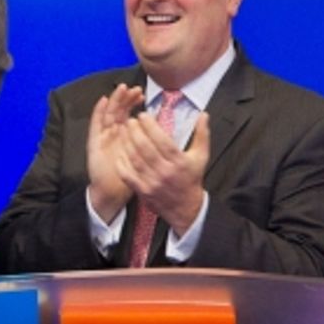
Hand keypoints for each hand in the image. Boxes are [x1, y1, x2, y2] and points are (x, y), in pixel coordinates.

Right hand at [86, 85, 143, 221]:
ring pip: (108, 113)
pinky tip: (103, 101)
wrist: (112, 191)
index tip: (142, 93)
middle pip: (119, 110)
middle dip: (125, 98)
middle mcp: (113, 133)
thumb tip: (169, 132)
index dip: (134, 102)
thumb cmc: (132, 175)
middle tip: (134, 87)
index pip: (129, 113)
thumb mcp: (147, 159)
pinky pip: (95, 124)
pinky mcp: (94, 142)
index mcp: (126, 136)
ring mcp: (103, 137)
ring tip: (122, 88)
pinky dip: (98, 111)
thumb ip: (154, 145)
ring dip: (114, 100)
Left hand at [111, 111, 210, 235]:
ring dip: (127, 143)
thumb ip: (202, 134)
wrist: (186, 208)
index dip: (150, 126)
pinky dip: (122, 163)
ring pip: (135, 159)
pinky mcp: (143, 191)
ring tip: (123, 131)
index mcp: (179, 162)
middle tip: (130, 120)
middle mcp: (166, 172)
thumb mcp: (201, 156)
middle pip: (146, 148)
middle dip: (135, 132)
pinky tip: (119, 151)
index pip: (162, 141)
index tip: (143, 115)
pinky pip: (128, 175)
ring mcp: (153, 182)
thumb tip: (204, 114)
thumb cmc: (191, 178)